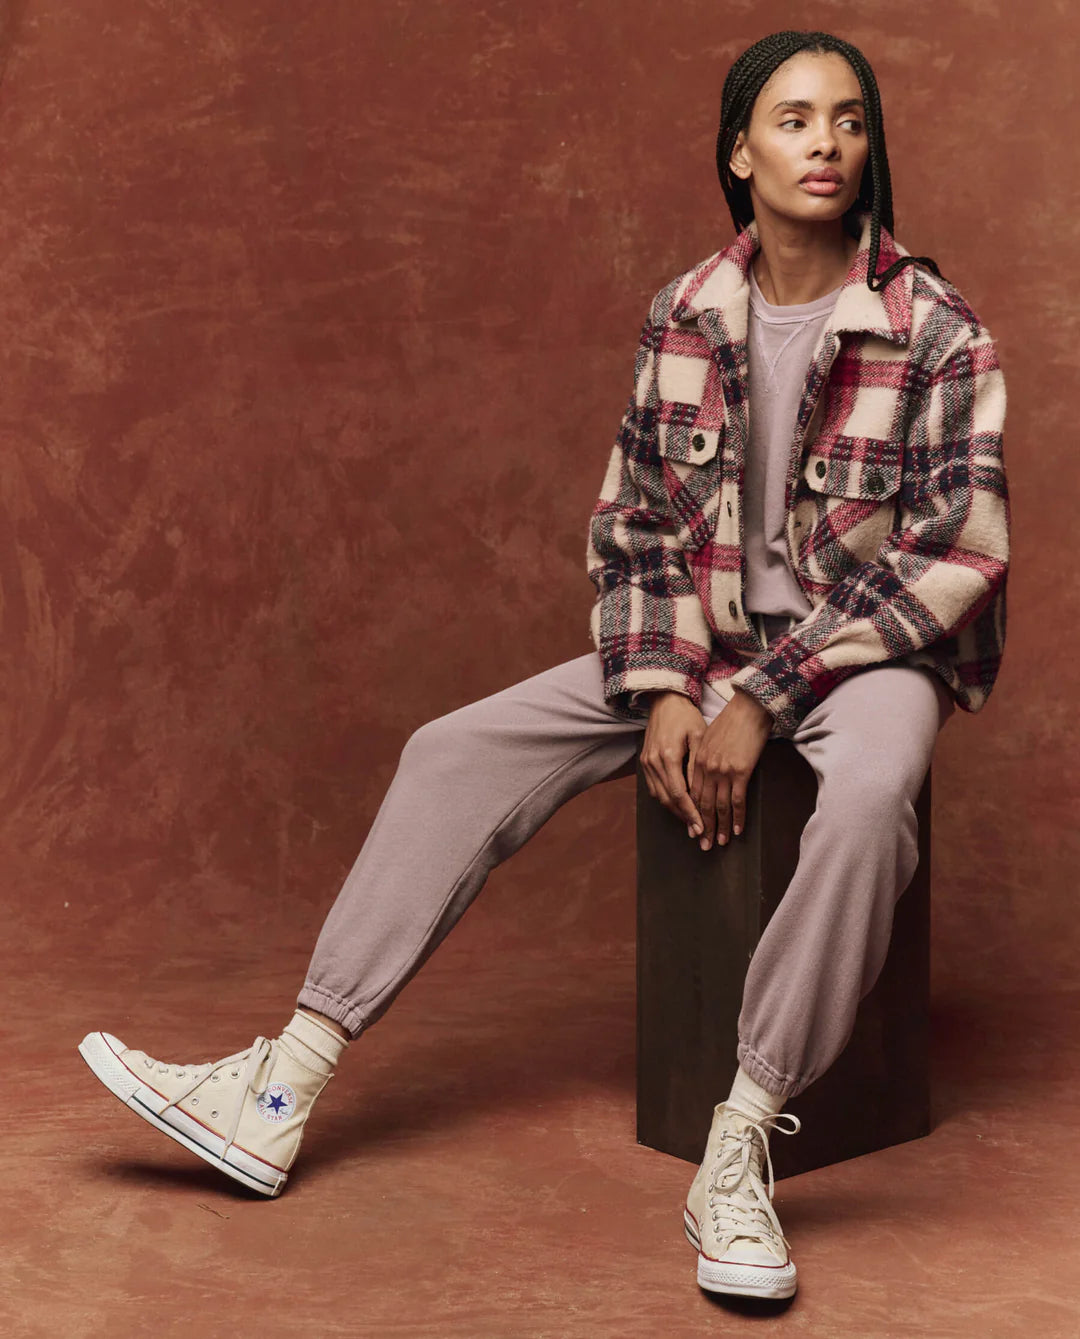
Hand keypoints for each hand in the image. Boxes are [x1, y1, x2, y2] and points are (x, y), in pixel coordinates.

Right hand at [639, 691, 706, 834]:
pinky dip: (666, 800)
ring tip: (690, 824)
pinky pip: (654, 788)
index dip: (690, 813)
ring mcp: (646, 763)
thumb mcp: (699, 737)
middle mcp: (653, 762)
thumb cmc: (686, 717)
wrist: (665, 700)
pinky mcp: (644, 762)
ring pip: (659, 796)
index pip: (679, 793)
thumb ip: (697, 765)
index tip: (701, 827)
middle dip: (683, 818)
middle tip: (698, 833)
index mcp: (667, 755)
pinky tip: (678, 807)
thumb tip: (700, 793)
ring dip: (674, 812)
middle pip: (668, 799)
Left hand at [688, 687, 772, 849]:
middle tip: (704, 845)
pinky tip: (738, 830)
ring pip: (719, 806)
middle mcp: (706, 768)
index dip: (692, 814)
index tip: (694, 828)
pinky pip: (737, 801)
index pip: (691, 793)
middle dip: (703, 827)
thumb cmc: (731, 721)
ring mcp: (722, 771)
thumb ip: (703, 757)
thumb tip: (703, 774)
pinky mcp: (740, 771)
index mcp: (697, 760)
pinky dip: (738, 817)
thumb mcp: (709, 738)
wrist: (749, 708)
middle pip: (702, 804)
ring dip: (721, 827)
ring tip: (721, 842)